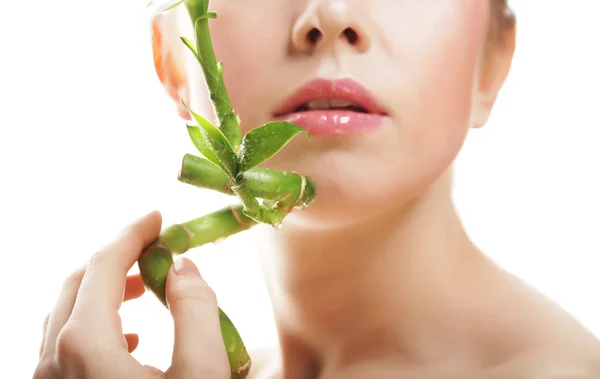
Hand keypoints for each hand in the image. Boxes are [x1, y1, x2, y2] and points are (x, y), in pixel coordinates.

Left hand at [34, 211, 229, 378]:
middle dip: (120, 259)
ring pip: (68, 312)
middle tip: (157, 250)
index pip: (105, 266)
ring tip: (145, 288)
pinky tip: (129, 338)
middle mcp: (54, 358)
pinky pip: (64, 344)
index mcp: (84, 344)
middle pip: (80, 283)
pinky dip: (95, 323)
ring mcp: (49, 378)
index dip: (133, 235)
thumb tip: (183, 268)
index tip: (158, 219)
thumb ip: (196, 312)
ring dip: (106, 290)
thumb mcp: (201, 374)